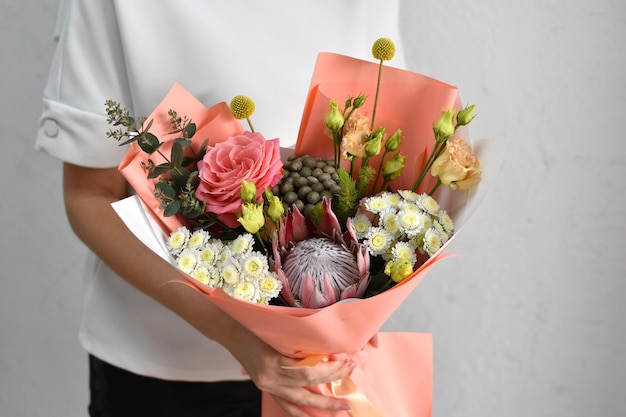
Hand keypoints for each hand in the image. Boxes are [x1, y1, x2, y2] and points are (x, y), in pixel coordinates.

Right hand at [229, 327, 354, 416]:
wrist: (231, 330)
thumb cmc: (256, 325)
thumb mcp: (279, 331)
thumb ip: (300, 343)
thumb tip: (329, 350)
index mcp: (273, 361)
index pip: (308, 372)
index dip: (330, 370)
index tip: (347, 362)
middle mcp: (269, 378)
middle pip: (306, 389)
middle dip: (331, 390)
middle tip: (351, 387)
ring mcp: (266, 385)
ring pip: (298, 402)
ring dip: (322, 407)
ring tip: (342, 407)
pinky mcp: (265, 388)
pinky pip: (286, 405)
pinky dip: (302, 412)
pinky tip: (316, 416)